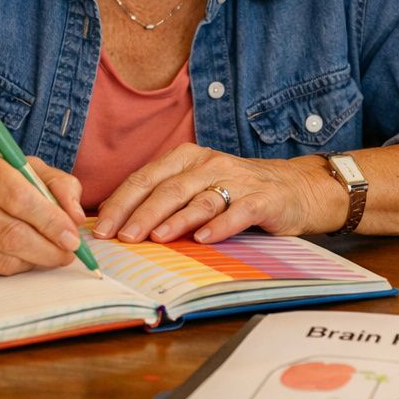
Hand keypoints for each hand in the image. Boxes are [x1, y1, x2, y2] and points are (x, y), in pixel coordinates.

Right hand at [0, 145, 87, 275]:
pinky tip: (19, 258)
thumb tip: (75, 216)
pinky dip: (11, 268)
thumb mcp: (22, 168)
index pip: (18, 196)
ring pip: (0, 257)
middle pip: (10, 232)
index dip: (49, 220)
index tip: (72, 236)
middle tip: (68, 254)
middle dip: (47, 248)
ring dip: (32, 261)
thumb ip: (57, 184)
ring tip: (48, 255)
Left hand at [92, 145, 340, 244]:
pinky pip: (239, 211)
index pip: (146, 178)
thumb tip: (120, 225)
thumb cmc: (237, 191)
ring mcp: (237, 180)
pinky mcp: (263, 199)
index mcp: (187, 159)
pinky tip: (205, 239)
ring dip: (176, 220)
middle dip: (141, 213)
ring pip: (200, 199)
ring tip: (156, 238)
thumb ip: (166, 199)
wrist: (296, 188)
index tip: (102, 228)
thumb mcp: (199, 186)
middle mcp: (210, 164)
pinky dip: (221, 225)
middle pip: (169, 188)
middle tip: (122, 237)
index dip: (122, 202)